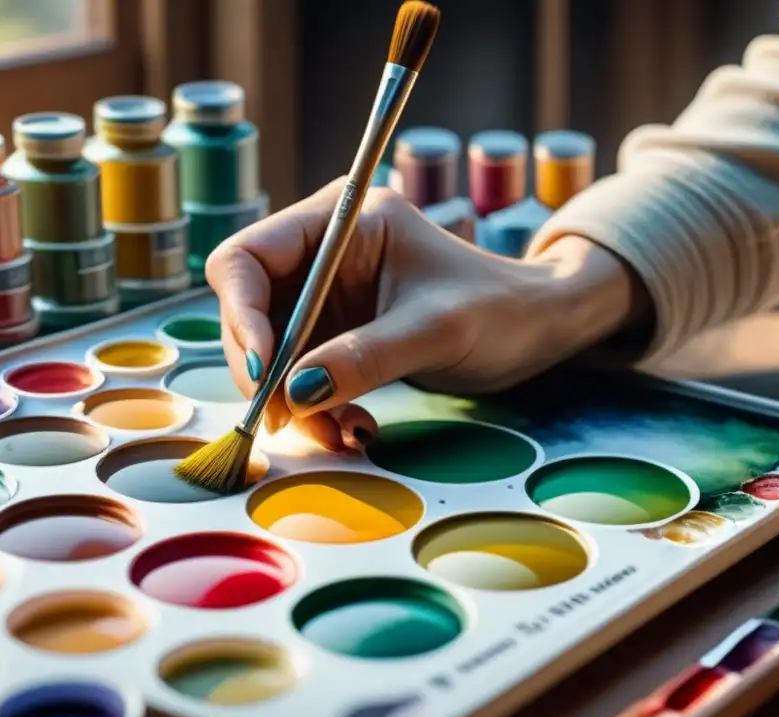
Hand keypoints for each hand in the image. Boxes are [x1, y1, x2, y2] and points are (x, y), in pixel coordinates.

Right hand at [207, 178, 642, 451]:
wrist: (537, 330)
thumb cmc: (500, 308)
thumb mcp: (435, 330)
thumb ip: (364, 357)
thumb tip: (293, 393)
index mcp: (345, 220)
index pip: (249, 257)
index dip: (242, 313)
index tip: (264, 372)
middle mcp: (326, 254)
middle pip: (251, 309)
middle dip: (264, 369)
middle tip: (285, 419)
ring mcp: (329, 297)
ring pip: (274, 352)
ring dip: (292, 400)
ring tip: (335, 434)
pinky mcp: (340, 335)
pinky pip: (303, 376)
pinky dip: (317, 409)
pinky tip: (351, 429)